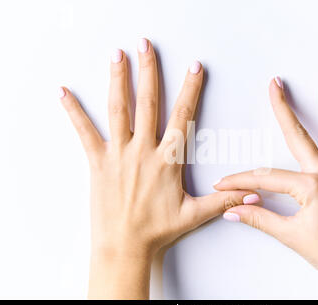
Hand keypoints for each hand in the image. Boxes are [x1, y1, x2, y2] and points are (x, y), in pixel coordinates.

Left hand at [60, 38, 258, 298]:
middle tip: (146, 46)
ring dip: (118, 80)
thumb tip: (253, 192)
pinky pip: (84, 132)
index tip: (193, 69)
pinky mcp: (98, 162)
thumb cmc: (158, 230)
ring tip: (117, 55)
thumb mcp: (195, 214)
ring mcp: (118, 154)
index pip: (182, 116)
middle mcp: (142, 150)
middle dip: (149, 71)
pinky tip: (64, 93)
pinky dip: (74, 111)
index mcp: (167, 159)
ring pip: (118, 110)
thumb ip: (225, 200)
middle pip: (147, 103)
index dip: (189, 90)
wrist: (124, 245)